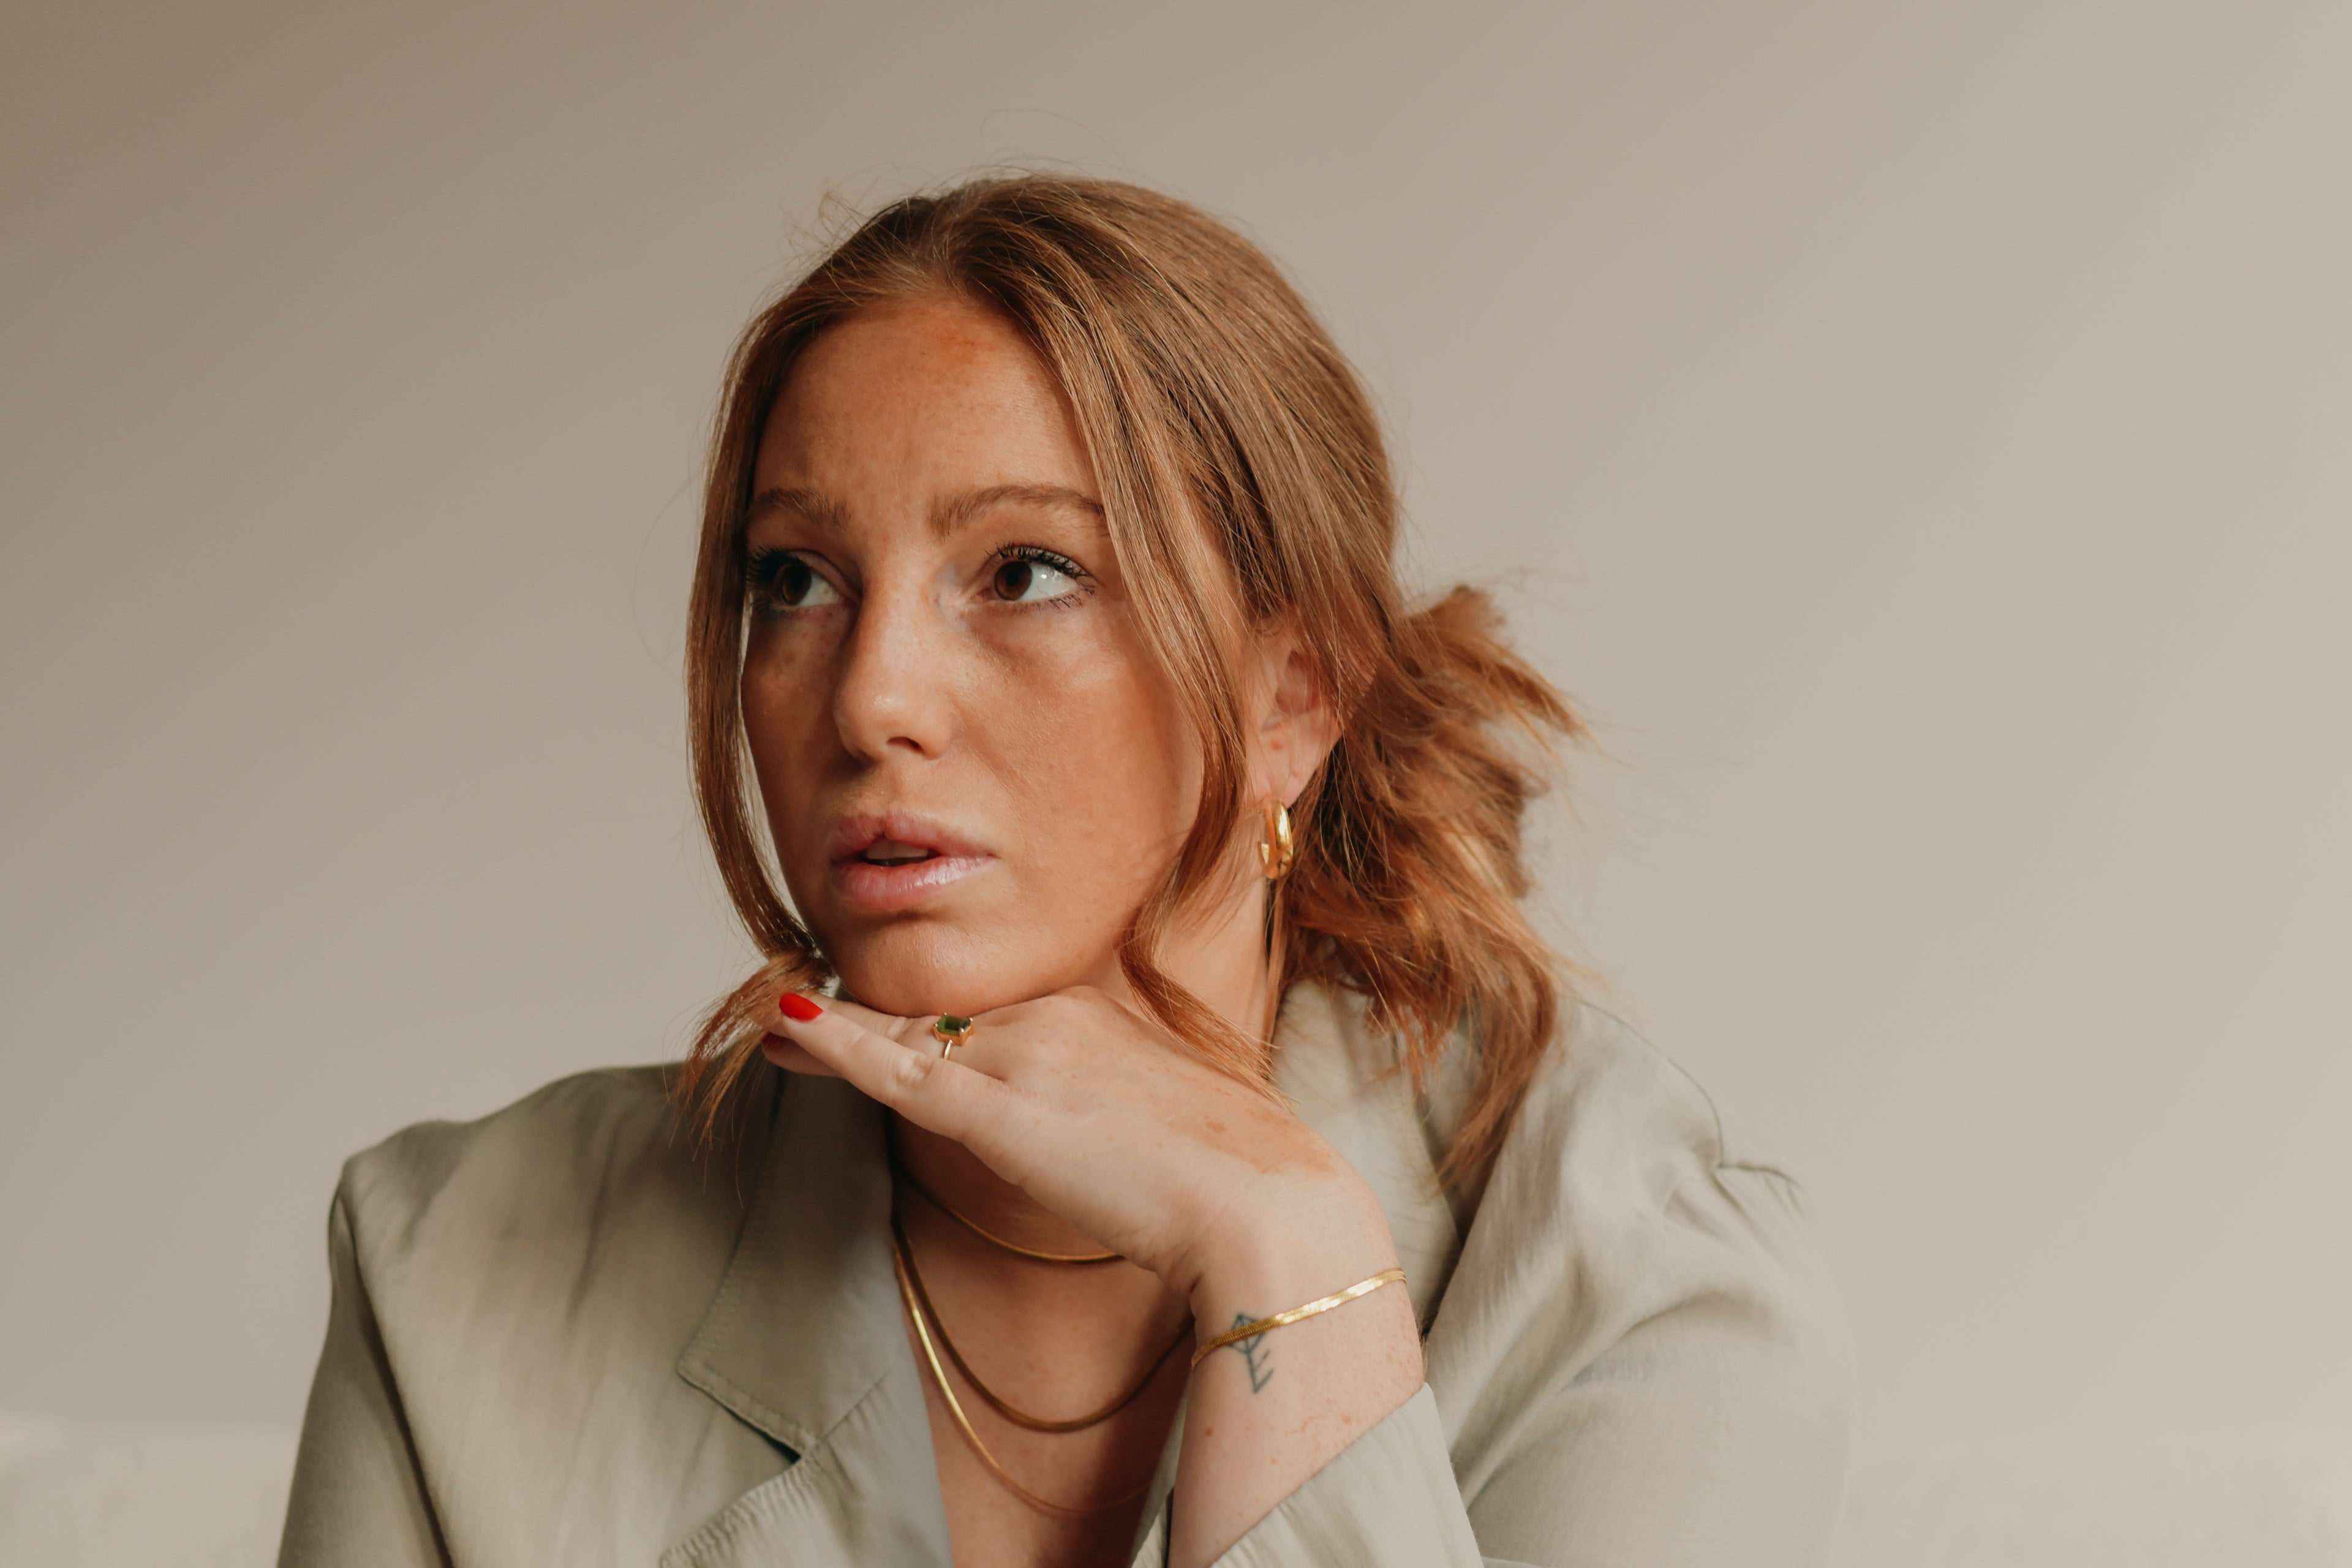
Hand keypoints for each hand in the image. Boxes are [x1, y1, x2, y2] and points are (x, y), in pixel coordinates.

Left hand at [762, 986, 1393, 1308]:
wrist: (1267, 1205)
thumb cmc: (1246, 1177)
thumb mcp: (1184, 1118)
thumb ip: (1130, 1108)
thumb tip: (1114, 1134)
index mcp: (1098, 1013)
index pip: (990, 1012)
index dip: (931, 1017)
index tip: (890, 1014)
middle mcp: (1054, 1018)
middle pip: (938, 1016)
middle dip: (869, 1016)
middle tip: (804, 1006)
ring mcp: (1024, 1058)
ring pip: (905, 1036)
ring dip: (831, 1028)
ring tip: (774, 1022)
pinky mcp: (1000, 1112)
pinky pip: (894, 1072)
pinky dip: (834, 1045)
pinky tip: (785, 1025)